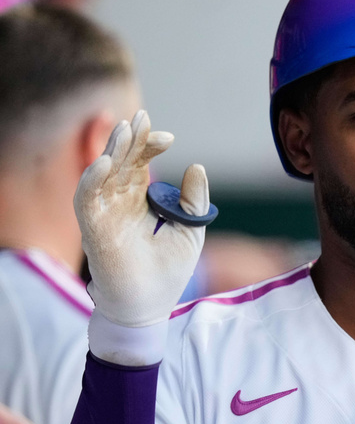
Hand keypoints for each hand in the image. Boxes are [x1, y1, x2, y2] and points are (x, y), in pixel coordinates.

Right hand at [74, 110, 209, 327]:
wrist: (149, 305)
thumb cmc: (168, 271)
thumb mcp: (190, 228)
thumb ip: (194, 199)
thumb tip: (197, 166)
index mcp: (139, 200)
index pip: (139, 163)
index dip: (149, 146)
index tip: (168, 137)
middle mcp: (118, 203)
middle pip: (120, 162)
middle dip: (131, 139)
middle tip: (142, 117)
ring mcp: (104, 215)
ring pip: (103, 174)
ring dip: (112, 151)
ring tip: (125, 129)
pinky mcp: (93, 230)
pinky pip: (87, 200)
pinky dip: (94, 179)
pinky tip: (106, 162)